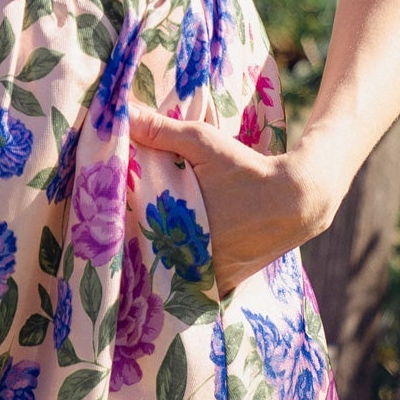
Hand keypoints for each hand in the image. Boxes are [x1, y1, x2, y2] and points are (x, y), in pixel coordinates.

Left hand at [126, 103, 337, 295]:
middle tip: (119, 244)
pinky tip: (175, 268)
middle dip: (138, 255)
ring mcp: (213, 277)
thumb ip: (161, 130)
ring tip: (141, 259)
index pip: (135, 243)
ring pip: (174, 281)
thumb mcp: (204, 143)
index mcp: (183, 232)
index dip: (119, 237)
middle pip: (153, 265)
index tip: (104, 230)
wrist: (295, 198)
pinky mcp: (228, 282)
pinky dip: (186, 281)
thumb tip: (122, 111)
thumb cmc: (245, 168)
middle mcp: (197, 262)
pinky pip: (197, 289)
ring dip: (161, 269)